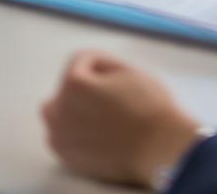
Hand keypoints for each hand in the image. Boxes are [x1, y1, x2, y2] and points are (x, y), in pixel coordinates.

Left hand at [42, 50, 202, 186]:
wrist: (159, 147)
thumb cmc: (148, 105)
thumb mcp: (128, 70)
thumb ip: (100, 64)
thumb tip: (87, 69)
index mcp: (75, 83)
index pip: (82, 59)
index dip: (103, 62)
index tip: (120, 76)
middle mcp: (60, 109)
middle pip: (67, 85)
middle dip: (84, 85)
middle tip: (111, 96)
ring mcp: (61, 135)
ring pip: (57, 111)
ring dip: (73, 107)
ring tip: (101, 114)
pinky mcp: (66, 156)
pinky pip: (61, 135)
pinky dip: (73, 130)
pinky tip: (96, 132)